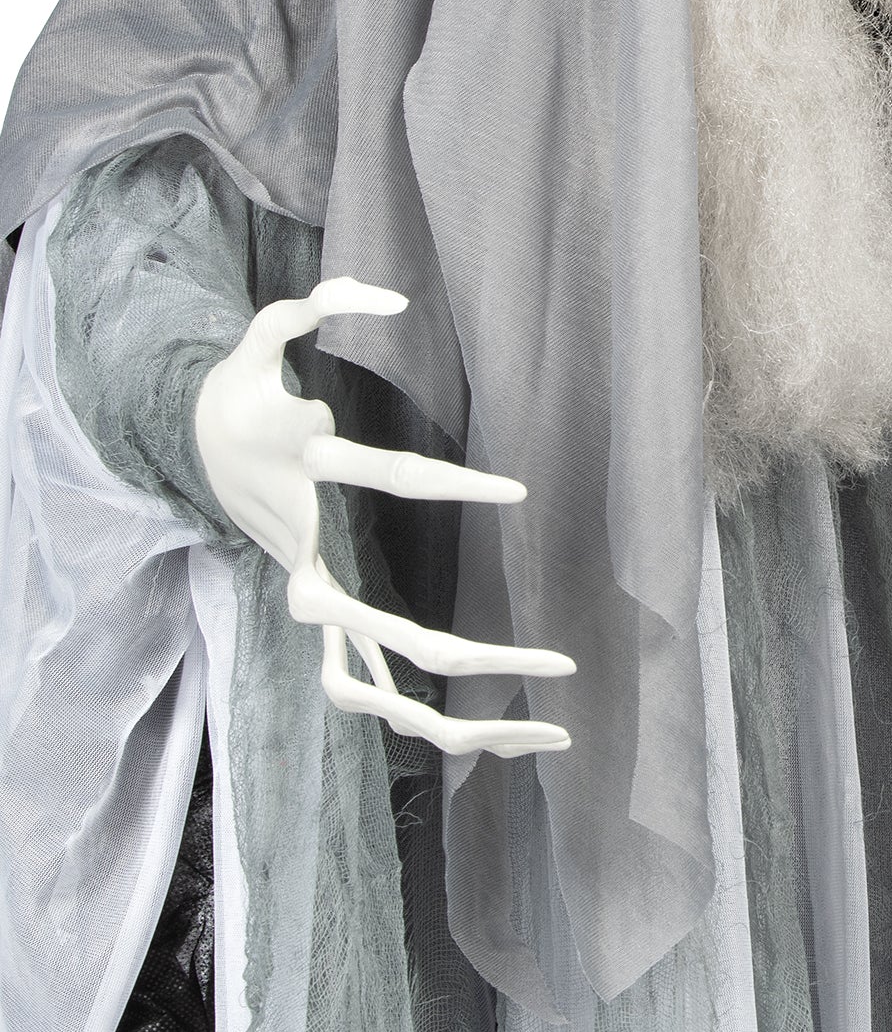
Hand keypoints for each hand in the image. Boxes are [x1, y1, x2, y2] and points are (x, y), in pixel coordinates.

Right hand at [194, 277, 572, 757]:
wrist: (187, 446)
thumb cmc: (241, 387)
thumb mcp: (259, 334)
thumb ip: (316, 305)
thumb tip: (389, 293)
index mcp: (301, 478)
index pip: (386, 478)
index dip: (453, 484)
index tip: (521, 492)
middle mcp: (304, 559)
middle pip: (393, 632)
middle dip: (479, 656)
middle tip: (565, 665)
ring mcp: (308, 601)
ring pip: (381, 695)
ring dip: (460, 727)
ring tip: (547, 737)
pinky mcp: (316, 617)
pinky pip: (366, 690)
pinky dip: (421, 720)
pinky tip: (492, 738)